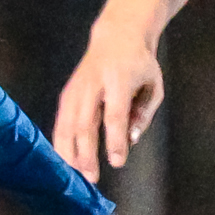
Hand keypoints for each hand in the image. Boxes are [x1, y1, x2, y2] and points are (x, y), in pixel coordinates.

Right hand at [54, 34, 163, 182]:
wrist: (116, 37)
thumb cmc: (139, 65)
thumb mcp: (153, 85)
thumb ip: (144, 114)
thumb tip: (130, 140)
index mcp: (119, 80)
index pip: (114, 115)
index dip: (114, 140)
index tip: (117, 162)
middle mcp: (93, 84)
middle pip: (85, 123)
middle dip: (86, 152)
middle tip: (92, 178)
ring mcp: (77, 88)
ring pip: (67, 124)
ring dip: (70, 152)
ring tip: (77, 175)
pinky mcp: (67, 94)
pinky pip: (61, 122)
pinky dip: (61, 143)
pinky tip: (66, 161)